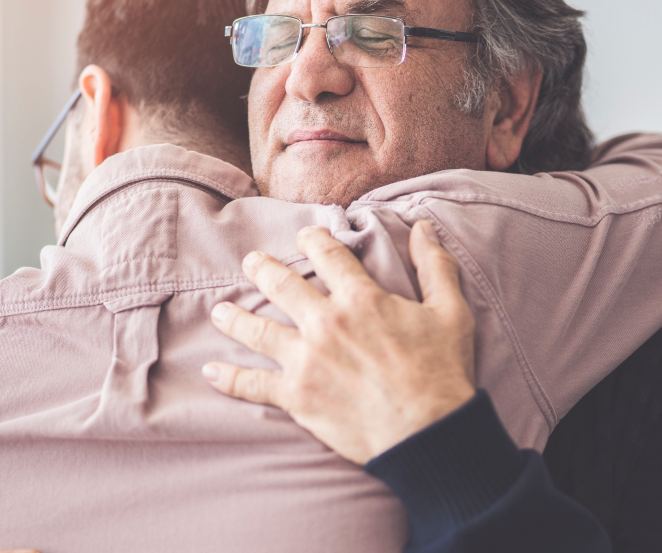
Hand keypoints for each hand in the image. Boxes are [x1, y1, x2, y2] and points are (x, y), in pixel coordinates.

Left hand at [203, 220, 475, 463]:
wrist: (427, 433)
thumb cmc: (442, 372)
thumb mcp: (450, 312)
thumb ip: (435, 266)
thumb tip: (425, 227)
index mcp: (360, 298)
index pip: (327, 255)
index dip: (314, 239)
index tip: (306, 236)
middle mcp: (325, 322)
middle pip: (281, 285)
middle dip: (262, 269)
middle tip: (251, 262)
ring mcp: (306, 360)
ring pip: (257, 329)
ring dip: (235, 317)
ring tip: (220, 311)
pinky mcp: (297, 396)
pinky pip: (252, 384)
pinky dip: (229, 378)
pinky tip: (211, 371)